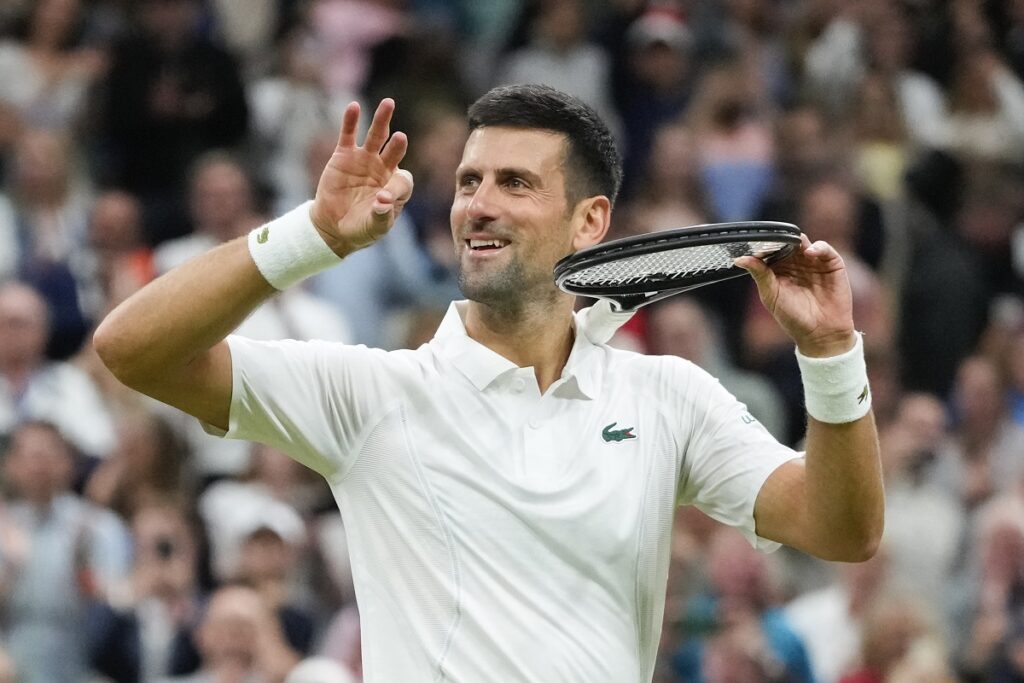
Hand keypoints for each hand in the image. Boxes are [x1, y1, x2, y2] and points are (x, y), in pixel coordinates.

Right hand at [310, 98, 412, 256]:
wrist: (334, 226)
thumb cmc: (361, 228)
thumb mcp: (374, 227)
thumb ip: (381, 215)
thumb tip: (384, 201)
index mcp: (396, 187)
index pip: (403, 180)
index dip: (397, 187)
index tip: (385, 198)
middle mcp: (383, 169)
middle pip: (394, 150)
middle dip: (398, 144)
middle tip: (401, 137)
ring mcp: (364, 160)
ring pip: (376, 136)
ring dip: (382, 120)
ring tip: (388, 103)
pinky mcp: (344, 156)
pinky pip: (349, 135)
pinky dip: (351, 121)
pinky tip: (354, 107)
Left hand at [735, 234, 855, 356]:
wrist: (821, 333)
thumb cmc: (793, 317)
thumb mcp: (771, 295)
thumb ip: (759, 274)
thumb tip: (740, 259)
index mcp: (778, 269)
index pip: (770, 250)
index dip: (764, 245)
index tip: (757, 242)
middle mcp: (795, 263)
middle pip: (787, 243)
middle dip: (781, 239)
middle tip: (775, 237)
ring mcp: (814, 262)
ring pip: (804, 243)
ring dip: (798, 241)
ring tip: (791, 244)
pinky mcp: (832, 264)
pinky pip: (824, 249)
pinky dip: (817, 247)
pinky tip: (809, 252)